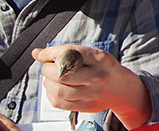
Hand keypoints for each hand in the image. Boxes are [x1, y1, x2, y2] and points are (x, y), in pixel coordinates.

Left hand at [32, 45, 151, 128]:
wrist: (121, 88)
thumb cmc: (105, 68)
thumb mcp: (93, 54)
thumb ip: (68, 52)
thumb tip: (37, 53)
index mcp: (100, 59)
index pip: (71, 54)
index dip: (51, 53)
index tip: (41, 54)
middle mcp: (97, 77)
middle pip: (62, 74)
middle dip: (47, 69)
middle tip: (48, 66)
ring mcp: (92, 94)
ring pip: (59, 90)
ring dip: (48, 82)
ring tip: (51, 78)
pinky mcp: (86, 106)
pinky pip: (59, 103)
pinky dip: (51, 95)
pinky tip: (54, 89)